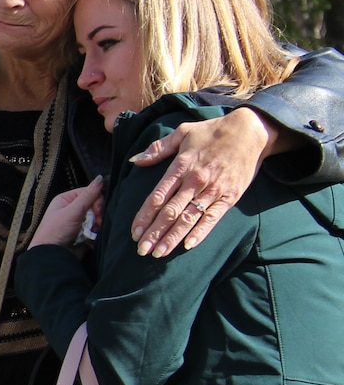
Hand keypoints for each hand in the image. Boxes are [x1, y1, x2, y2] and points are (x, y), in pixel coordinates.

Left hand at [30, 178, 102, 248]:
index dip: (96, 200)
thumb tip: (99, 178)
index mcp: (65, 200)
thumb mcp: (73, 211)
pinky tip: (90, 238)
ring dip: (96, 225)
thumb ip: (88, 195)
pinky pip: (95, 230)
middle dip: (97, 214)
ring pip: (96, 219)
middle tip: (96, 222)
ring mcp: (77, 222)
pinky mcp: (82, 234)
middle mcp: (71, 210)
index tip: (98, 210)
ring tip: (91, 232)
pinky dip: (95, 234)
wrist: (52, 255)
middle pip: (94, 206)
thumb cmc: (55, 231)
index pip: (88, 193)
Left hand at [129, 108, 275, 256]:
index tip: (134, 231)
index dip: (145, 215)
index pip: (158, 196)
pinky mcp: (230, 196)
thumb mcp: (182, 132)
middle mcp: (195, 181)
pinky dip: (201, 232)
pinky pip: (213, 218)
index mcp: (181, 166)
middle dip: (155, 233)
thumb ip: (158, 148)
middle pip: (171, 212)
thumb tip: (135, 160)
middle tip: (142, 250)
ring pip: (189, 218)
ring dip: (173, 237)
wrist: (251, 131)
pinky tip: (188, 245)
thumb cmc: (213, 132)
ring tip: (159, 253)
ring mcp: (213, 190)